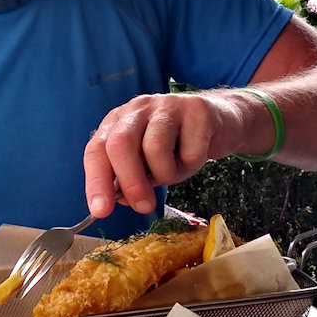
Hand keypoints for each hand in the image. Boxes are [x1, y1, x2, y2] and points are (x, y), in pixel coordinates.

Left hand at [83, 92, 236, 215]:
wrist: (220, 122)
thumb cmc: (177, 146)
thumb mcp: (148, 165)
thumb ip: (130, 180)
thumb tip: (121, 200)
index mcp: (118, 122)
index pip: (97, 150)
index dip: (96, 181)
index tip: (100, 210)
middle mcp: (137, 109)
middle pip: (120, 144)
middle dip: (130, 182)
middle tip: (143, 206)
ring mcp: (166, 105)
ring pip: (155, 148)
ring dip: (167, 174)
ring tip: (176, 171)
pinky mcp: (196, 110)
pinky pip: (190, 151)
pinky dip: (191, 166)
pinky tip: (195, 156)